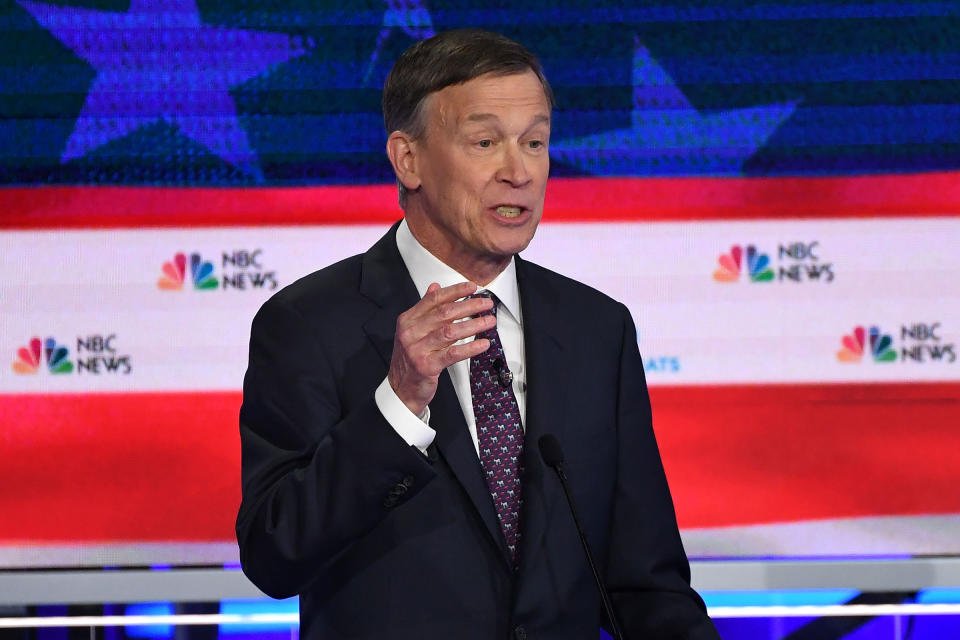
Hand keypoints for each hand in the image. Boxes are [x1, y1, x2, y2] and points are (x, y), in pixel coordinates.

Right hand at [388, 281, 494, 415]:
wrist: (400, 388)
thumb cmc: (409, 359)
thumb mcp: (412, 331)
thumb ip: (424, 308)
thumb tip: (435, 287)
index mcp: (408, 320)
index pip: (434, 300)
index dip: (455, 291)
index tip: (472, 287)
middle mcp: (411, 333)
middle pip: (444, 313)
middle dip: (469, 306)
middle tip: (486, 304)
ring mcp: (418, 349)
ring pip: (450, 331)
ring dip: (474, 325)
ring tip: (489, 321)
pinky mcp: (427, 366)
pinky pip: (453, 353)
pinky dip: (470, 347)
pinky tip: (483, 343)